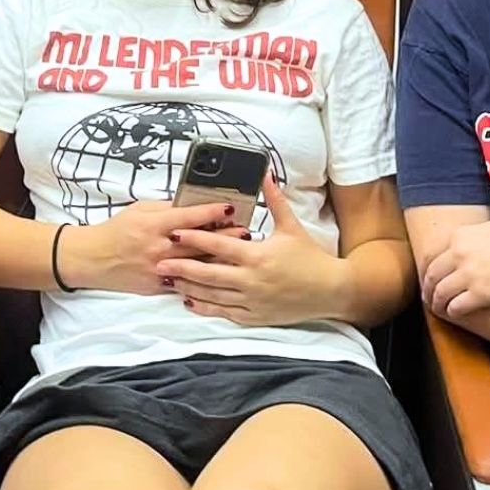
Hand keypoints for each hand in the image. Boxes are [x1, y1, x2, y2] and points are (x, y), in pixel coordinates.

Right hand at [66, 199, 238, 295]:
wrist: (94, 259)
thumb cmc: (117, 230)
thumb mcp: (140, 210)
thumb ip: (166, 208)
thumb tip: (192, 204)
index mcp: (154, 225)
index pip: (189, 217)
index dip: (212, 211)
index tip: (230, 207)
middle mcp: (159, 248)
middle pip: (199, 242)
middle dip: (225, 237)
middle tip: (246, 232)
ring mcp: (160, 269)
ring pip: (196, 264)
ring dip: (219, 258)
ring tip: (238, 253)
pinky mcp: (158, 286)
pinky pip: (185, 282)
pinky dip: (202, 278)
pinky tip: (218, 275)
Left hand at [157, 174, 342, 326]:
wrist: (330, 291)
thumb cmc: (310, 257)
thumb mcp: (291, 225)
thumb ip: (274, 199)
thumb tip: (264, 173)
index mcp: (257, 256)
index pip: (218, 246)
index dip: (194, 238)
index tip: (174, 233)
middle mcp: (251, 280)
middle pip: (208, 274)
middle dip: (181, 267)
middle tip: (159, 261)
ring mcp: (252, 301)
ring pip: (212, 296)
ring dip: (188, 288)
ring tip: (168, 280)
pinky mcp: (255, 316)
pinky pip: (225, 313)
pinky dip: (205, 308)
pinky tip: (190, 301)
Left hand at [422, 220, 489, 317]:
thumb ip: (469, 237)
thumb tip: (456, 243)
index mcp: (460, 236)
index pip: (431, 256)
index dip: (426, 272)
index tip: (428, 280)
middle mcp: (460, 253)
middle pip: (432, 276)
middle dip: (428, 289)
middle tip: (428, 299)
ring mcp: (469, 273)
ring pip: (441, 293)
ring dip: (437, 304)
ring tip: (439, 310)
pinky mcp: (481, 293)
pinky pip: (456, 307)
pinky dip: (452, 312)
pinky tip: (455, 314)